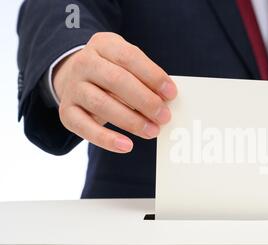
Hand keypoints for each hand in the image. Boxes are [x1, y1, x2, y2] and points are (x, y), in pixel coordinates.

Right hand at [53, 32, 176, 152]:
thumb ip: (146, 78)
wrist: (76, 77)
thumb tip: (167, 100)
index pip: (129, 58)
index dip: (152, 76)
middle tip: (165, 116)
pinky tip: (127, 146)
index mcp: (103, 45)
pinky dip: (106, 139)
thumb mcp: (128, 64)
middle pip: (116, 80)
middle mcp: (84, 63)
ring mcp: (73, 87)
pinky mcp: (66, 111)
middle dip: (144, 100)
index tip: (172, 94)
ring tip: (153, 131)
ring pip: (101, 104)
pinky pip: (85, 128)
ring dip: (131, 121)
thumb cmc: (114, 72)